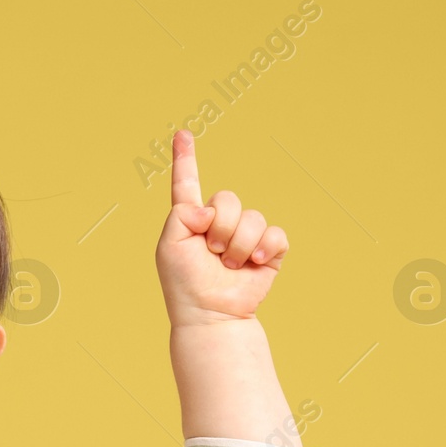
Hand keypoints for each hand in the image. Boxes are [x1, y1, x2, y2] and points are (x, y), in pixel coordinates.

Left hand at [155, 127, 288, 327]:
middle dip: (221, 228)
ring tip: (228, 266)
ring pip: (253, 217)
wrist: (210, 313)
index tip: (182, 133)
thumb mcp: (170, 245)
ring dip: (239, 245)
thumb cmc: (183, 283)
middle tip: (211, 253)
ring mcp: (245, 237)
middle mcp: (219, 224)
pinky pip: (275, 233)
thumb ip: (182, 214)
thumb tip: (209, 211)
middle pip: (228, 199)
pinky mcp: (268, 251)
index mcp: (191, 220)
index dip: (185, 159)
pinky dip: (264, 248)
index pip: (188, 184)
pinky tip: (254, 264)